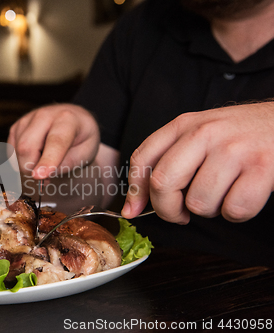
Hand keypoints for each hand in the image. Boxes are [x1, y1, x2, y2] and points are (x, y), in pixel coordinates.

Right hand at [8, 103, 99, 178]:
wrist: (74, 121)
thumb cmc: (82, 139)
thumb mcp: (86, 153)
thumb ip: (67, 164)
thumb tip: (44, 173)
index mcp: (67, 119)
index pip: (55, 141)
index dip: (47, 160)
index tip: (39, 176)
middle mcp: (44, 115)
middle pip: (27, 146)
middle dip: (31, 168)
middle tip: (46, 177)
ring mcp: (27, 119)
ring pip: (16, 151)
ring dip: (27, 165)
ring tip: (45, 163)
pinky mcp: (16, 127)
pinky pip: (11, 151)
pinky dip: (21, 160)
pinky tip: (36, 157)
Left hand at [122, 102, 273, 222]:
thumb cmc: (239, 135)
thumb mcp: (199, 133)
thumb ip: (168, 160)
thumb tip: (133, 206)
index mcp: (185, 124)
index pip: (143, 158)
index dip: (134, 191)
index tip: (133, 211)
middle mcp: (205, 133)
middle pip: (163, 183)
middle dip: (167, 209)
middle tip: (180, 214)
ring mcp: (234, 149)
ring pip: (199, 203)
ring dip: (209, 210)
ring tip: (221, 194)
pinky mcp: (262, 167)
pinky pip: (234, 210)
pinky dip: (236, 213)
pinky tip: (242, 195)